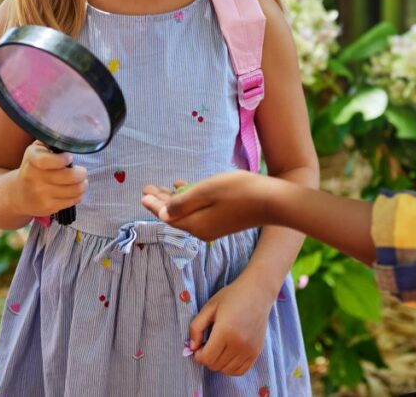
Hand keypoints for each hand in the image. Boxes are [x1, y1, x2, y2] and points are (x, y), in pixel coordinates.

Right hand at [12, 142, 86, 216]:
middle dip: (81, 173)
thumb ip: (50, 143)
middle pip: (68, 177)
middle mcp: (34, 178)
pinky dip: (78, 195)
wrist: (18, 194)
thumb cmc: (33, 167)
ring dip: (83, 184)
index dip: (62, 160)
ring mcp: (41, 194)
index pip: (46, 161)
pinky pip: (73, 200)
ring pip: (75, 190)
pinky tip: (74, 190)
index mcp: (32, 160)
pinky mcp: (48, 207)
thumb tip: (71, 139)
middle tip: (81, 171)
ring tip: (81, 181)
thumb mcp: (36, 151)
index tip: (69, 158)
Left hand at [141, 171, 275, 239]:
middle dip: (161, 201)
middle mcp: (202, 229)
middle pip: (176, 215)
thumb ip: (182, 203)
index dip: (154, 204)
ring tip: (164, 187)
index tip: (142, 193)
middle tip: (148, 187)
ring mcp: (214, 226)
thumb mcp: (206, 191)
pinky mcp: (224, 220)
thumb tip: (163, 213)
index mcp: (195, 224)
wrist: (272, 201)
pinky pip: (200, 210)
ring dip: (175, 199)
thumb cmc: (239, 192)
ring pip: (188, 212)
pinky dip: (191, 199)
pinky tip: (189, 188)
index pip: (168, 216)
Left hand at [188, 278, 270, 375]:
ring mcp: (249, 349)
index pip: (206, 358)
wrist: (258, 292)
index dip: (197, 355)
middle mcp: (239, 344)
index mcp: (225, 331)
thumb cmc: (232, 296)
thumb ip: (196, 327)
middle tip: (207, 346)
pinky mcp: (256, 352)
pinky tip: (228, 355)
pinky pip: (240, 371)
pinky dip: (231, 368)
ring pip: (227, 370)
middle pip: (215, 365)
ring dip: (218, 363)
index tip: (198, 347)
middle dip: (207, 359)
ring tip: (218, 349)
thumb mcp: (209, 307)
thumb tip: (192, 347)